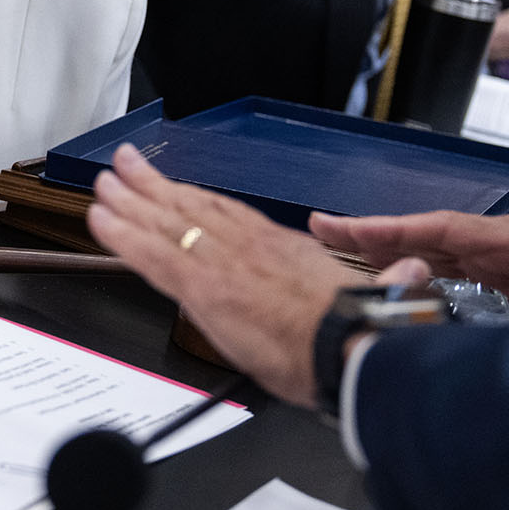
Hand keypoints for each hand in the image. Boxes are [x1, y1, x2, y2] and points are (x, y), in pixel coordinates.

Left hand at [87, 144, 363, 408]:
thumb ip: (368, 281)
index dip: (195, 196)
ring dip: (130, 201)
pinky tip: (101, 223)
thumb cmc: (356, 330)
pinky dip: (122, 236)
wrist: (350, 343)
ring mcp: (220, 263)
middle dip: (152, 185)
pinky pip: (150, 255)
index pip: (226, 214)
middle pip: (188, 207)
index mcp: (280, 246)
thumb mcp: (362, 293)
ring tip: (104, 185)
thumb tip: (407, 276)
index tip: (176, 186)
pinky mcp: (201, 287)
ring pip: (165, 222)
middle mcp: (245, 245)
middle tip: (123, 166)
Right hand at [308, 210, 508, 325]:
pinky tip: (399, 281)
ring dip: (391, 251)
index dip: (390, 229)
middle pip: (426, 236)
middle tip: (321, 230)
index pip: (443, 230)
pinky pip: (456, 269)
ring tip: (342, 254)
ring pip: (436, 252)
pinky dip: (421, 269)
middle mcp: (508, 244)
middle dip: (373, 233)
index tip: (343, 225)